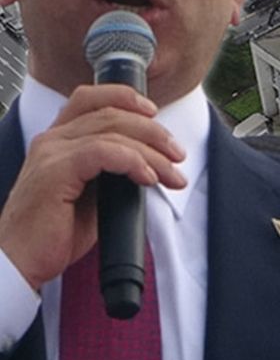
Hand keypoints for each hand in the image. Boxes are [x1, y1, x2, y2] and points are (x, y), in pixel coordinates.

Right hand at [0, 84, 185, 290]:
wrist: (21, 261)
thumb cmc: (53, 233)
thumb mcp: (92, 193)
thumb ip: (112, 170)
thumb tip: (151, 163)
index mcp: (58, 140)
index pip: (91, 98)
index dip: (126, 98)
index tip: (156, 115)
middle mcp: (52, 140)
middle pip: (111, 113)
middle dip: (154, 132)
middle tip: (178, 154)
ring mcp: (51, 154)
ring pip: (113, 132)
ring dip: (152, 152)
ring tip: (172, 173)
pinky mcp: (54, 172)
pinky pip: (102, 152)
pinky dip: (133, 161)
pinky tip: (148, 178)